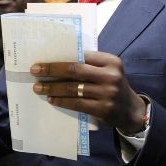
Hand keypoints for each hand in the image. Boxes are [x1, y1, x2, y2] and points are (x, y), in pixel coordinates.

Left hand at [31, 51, 146, 133]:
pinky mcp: (103, 109)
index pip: (81, 56)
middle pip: (75, 70)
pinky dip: (62, 101)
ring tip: (38, 87)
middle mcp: (111, 76)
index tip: (44, 58)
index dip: (61, 57)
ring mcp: (107, 93)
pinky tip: (51, 98)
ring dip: (52, 87)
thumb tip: (58, 60)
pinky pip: (76, 104)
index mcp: (111, 61)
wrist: (130, 110)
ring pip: (73, 89)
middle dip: (52, 70)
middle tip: (35, 70)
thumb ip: (90, 64)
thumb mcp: (108, 70)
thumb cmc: (112, 86)